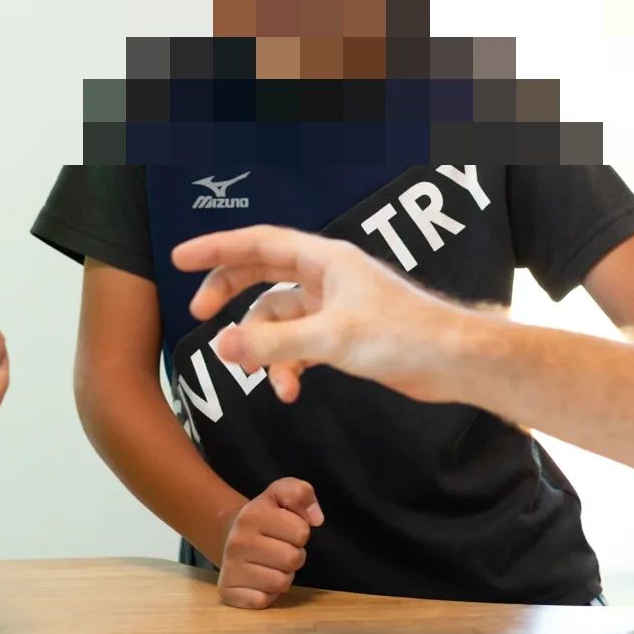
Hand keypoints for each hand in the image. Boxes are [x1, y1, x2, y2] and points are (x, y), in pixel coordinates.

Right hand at [173, 226, 461, 404]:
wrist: (453, 363)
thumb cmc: (405, 337)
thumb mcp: (331, 339)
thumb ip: (274, 344)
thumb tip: (222, 347)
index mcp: (324, 259)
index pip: (258, 244)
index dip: (216, 249)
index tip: (180, 260)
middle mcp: (326, 276)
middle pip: (262, 276)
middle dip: (230, 296)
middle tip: (200, 315)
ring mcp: (333, 306)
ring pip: (278, 319)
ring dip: (266, 350)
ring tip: (268, 382)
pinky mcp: (343, 336)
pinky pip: (297, 344)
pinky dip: (287, 365)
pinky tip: (289, 389)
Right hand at [217, 477, 323, 609]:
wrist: (229, 536)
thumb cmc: (264, 518)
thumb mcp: (280, 494)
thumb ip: (301, 493)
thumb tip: (316, 518)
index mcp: (252, 515)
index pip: (301, 532)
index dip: (299, 532)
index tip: (285, 531)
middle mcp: (237, 541)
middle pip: (293, 559)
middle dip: (293, 556)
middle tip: (279, 550)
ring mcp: (230, 568)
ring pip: (281, 583)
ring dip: (282, 575)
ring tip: (270, 564)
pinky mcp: (228, 591)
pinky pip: (264, 600)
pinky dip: (267, 594)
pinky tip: (258, 580)